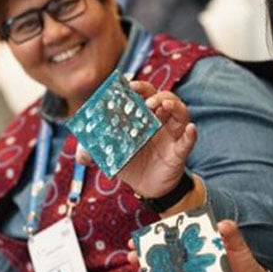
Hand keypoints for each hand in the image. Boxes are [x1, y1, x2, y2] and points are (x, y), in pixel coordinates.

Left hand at [76, 80, 195, 197]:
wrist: (147, 187)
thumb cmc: (130, 163)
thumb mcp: (109, 155)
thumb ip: (93, 152)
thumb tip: (82, 154)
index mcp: (142, 116)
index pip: (142, 95)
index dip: (137, 87)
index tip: (128, 84)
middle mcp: (159, 121)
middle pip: (163, 98)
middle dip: (155, 95)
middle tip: (146, 101)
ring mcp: (172, 134)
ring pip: (180, 114)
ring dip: (174, 106)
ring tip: (164, 107)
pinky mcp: (179, 151)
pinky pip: (188, 141)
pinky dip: (190, 134)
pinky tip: (190, 129)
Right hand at [128, 220, 267, 271]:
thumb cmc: (246, 268)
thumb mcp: (240, 250)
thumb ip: (232, 236)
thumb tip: (223, 224)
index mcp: (198, 249)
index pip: (173, 240)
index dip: (156, 237)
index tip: (141, 234)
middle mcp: (190, 265)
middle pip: (162, 259)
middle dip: (145, 257)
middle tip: (132, 255)